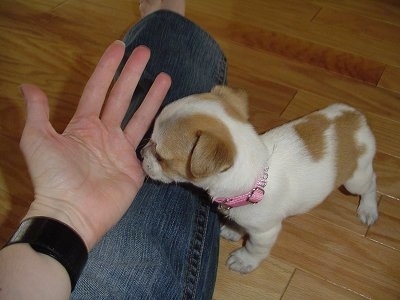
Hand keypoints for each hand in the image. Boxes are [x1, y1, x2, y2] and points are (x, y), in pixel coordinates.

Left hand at [19, 41, 170, 249]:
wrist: (73, 213)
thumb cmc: (55, 176)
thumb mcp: (38, 140)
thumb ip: (38, 113)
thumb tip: (28, 86)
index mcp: (83, 124)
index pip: (98, 89)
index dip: (108, 68)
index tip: (119, 48)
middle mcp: (104, 132)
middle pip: (121, 97)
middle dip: (133, 73)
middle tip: (145, 52)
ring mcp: (121, 149)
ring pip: (139, 115)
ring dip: (152, 96)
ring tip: (166, 76)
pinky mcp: (135, 165)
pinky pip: (147, 142)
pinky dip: (157, 127)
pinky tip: (168, 113)